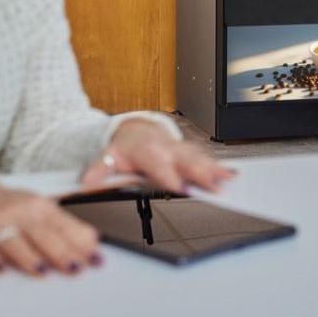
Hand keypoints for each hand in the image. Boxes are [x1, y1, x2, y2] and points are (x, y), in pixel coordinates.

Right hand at [0, 172, 101, 276]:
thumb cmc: (5, 205)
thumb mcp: (35, 207)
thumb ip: (61, 224)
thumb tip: (91, 240)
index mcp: (37, 205)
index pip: (64, 225)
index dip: (81, 243)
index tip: (95, 258)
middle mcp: (17, 212)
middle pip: (42, 234)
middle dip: (60, 252)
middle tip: (76, 269)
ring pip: (13, 241)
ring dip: (28, 257)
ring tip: (44, 272)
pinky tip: (0, 270)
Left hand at [78, 119, 234, 194]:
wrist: (136, 131)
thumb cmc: (125, 148)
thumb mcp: (107, 156)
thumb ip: (99, 169)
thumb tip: (87, 181)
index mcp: (146, 148)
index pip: (157, 162)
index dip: (167, 174)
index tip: (177, 185)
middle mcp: (166, 147)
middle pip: (184, 159)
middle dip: (199, 171)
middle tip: (212, 184)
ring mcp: (179, 149)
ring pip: (198, 157)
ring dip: (213, 169)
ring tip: (227, 180)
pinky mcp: (188, 152)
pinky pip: (205, 158)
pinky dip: (219, 166)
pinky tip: (231, 175)